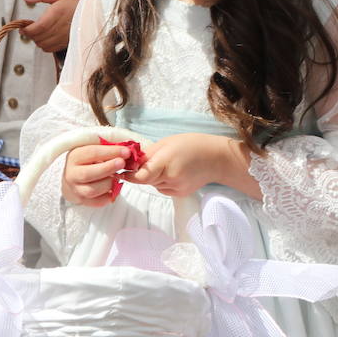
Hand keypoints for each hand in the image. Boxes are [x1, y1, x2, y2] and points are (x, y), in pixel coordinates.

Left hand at [20, 0, 76, 52]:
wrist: (89, 15)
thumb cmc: (73, 6)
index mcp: (58, 13)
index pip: (39, 26)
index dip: (28, 29)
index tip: (23, 28)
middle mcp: (61, 26)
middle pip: (39, 37)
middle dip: (29, 34)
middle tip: (27, 29)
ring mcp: (63, 37)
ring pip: (42, 44)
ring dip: (36, 39)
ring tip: (36, 32)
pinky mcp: (65, 43)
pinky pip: (49, 49)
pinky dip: (43, 45)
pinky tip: (44, 38)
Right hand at [62, 143, 128, 206]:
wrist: (74, 176)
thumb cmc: (88, 160)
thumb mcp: (93, 148)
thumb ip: (107, 146)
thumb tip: (126, 146)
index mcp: (74, 157)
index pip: (91, 153)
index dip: (110, 152)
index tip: (126, 151)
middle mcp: (71, 174)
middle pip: (89, 174)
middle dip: (108, 168)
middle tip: (123, 163)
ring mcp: (76, 189)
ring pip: (93, 190)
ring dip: (109, 183)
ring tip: (118, 176)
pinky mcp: (83, 200)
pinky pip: (99, 202)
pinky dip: (110, 195)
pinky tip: (114, 187)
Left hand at [127, 133, 242, 197]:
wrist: (216, 158)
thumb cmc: (190, 145)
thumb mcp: (166, 143)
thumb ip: (147, 154)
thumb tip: (129, 162)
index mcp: (166, 162)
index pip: (141, 176)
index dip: (129, 175)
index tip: (121, 171)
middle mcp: (171, 178)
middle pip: (145, 180)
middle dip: (140, 173)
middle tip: (144, 162)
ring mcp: (177, 188)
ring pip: (153, 185)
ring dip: (152, 177)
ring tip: (165, 164)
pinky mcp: (181, 194)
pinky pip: (162, 189)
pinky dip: (161, 182)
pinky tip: (172, 172)